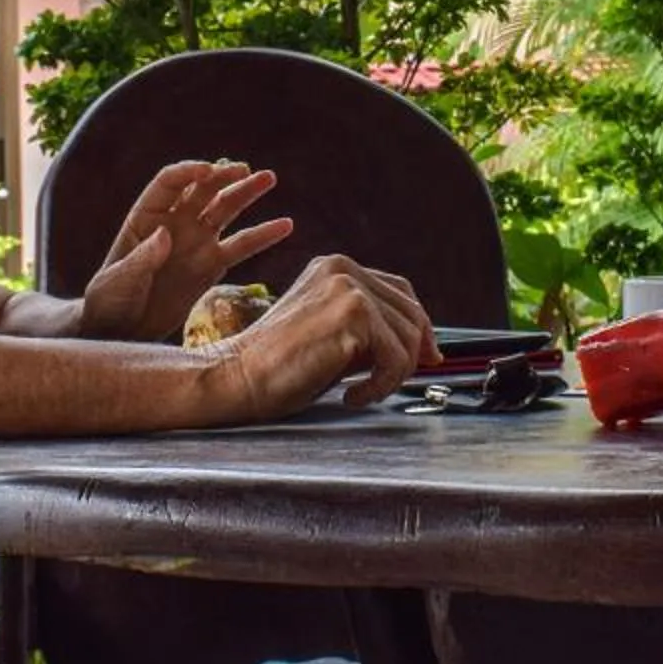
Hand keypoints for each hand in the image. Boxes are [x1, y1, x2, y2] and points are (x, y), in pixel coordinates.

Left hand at [80, 160, 294, 342]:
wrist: (121, 331)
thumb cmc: (110, 301)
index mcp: (147, 218)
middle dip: (223, 177)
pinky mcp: (212, 266)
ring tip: (269, 178)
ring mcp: (196, 243)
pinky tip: (286, 225)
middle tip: (245, 170)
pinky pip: (241, 247)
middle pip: (202, 190)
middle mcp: (175, 223)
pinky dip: (262, 236)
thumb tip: (164, 234)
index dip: (189, 172)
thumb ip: (141, 259)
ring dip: (246, 194)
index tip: (209, 171)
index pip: (170, 183)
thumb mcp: (119, 281)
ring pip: (225, 211)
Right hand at [212, 256, 434, 417]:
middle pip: (412, 312)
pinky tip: (352, 396)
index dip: (418, 327)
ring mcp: (348, 287)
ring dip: (393, 376)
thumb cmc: (277, 366)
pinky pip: (397, 358)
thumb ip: (370, 330)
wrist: (236, 376)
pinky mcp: (352, 314)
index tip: (424, 357)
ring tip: (361, 393)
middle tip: (385, 385)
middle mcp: (343, 268)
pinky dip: (382, 386)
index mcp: (335, 267)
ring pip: (409, 337)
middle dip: (411, 356)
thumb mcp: (330, 334)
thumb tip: (426, 348)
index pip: (400, 291)